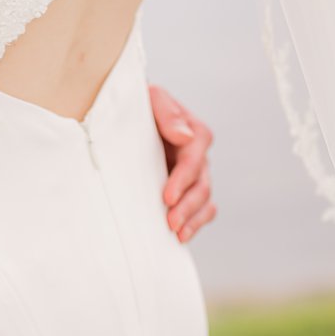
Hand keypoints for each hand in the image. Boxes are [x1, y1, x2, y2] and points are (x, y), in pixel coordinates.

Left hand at [151, 85, 215, 242]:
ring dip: (192, 219)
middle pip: (202, 185)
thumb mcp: (151, 99)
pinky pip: (201, 209)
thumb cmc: (140, 104)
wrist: (130, 114)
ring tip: (177, 234)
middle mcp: (198, 155)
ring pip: (204, 200)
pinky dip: (195, 223)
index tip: (167, 197)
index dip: (182, 180)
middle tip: (170, 222)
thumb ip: (167, 113)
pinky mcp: (186, 187)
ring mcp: (195, 174)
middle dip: (187, 206)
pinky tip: (181, 236)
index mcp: (195, 133)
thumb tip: (184, 136)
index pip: (193, 160)